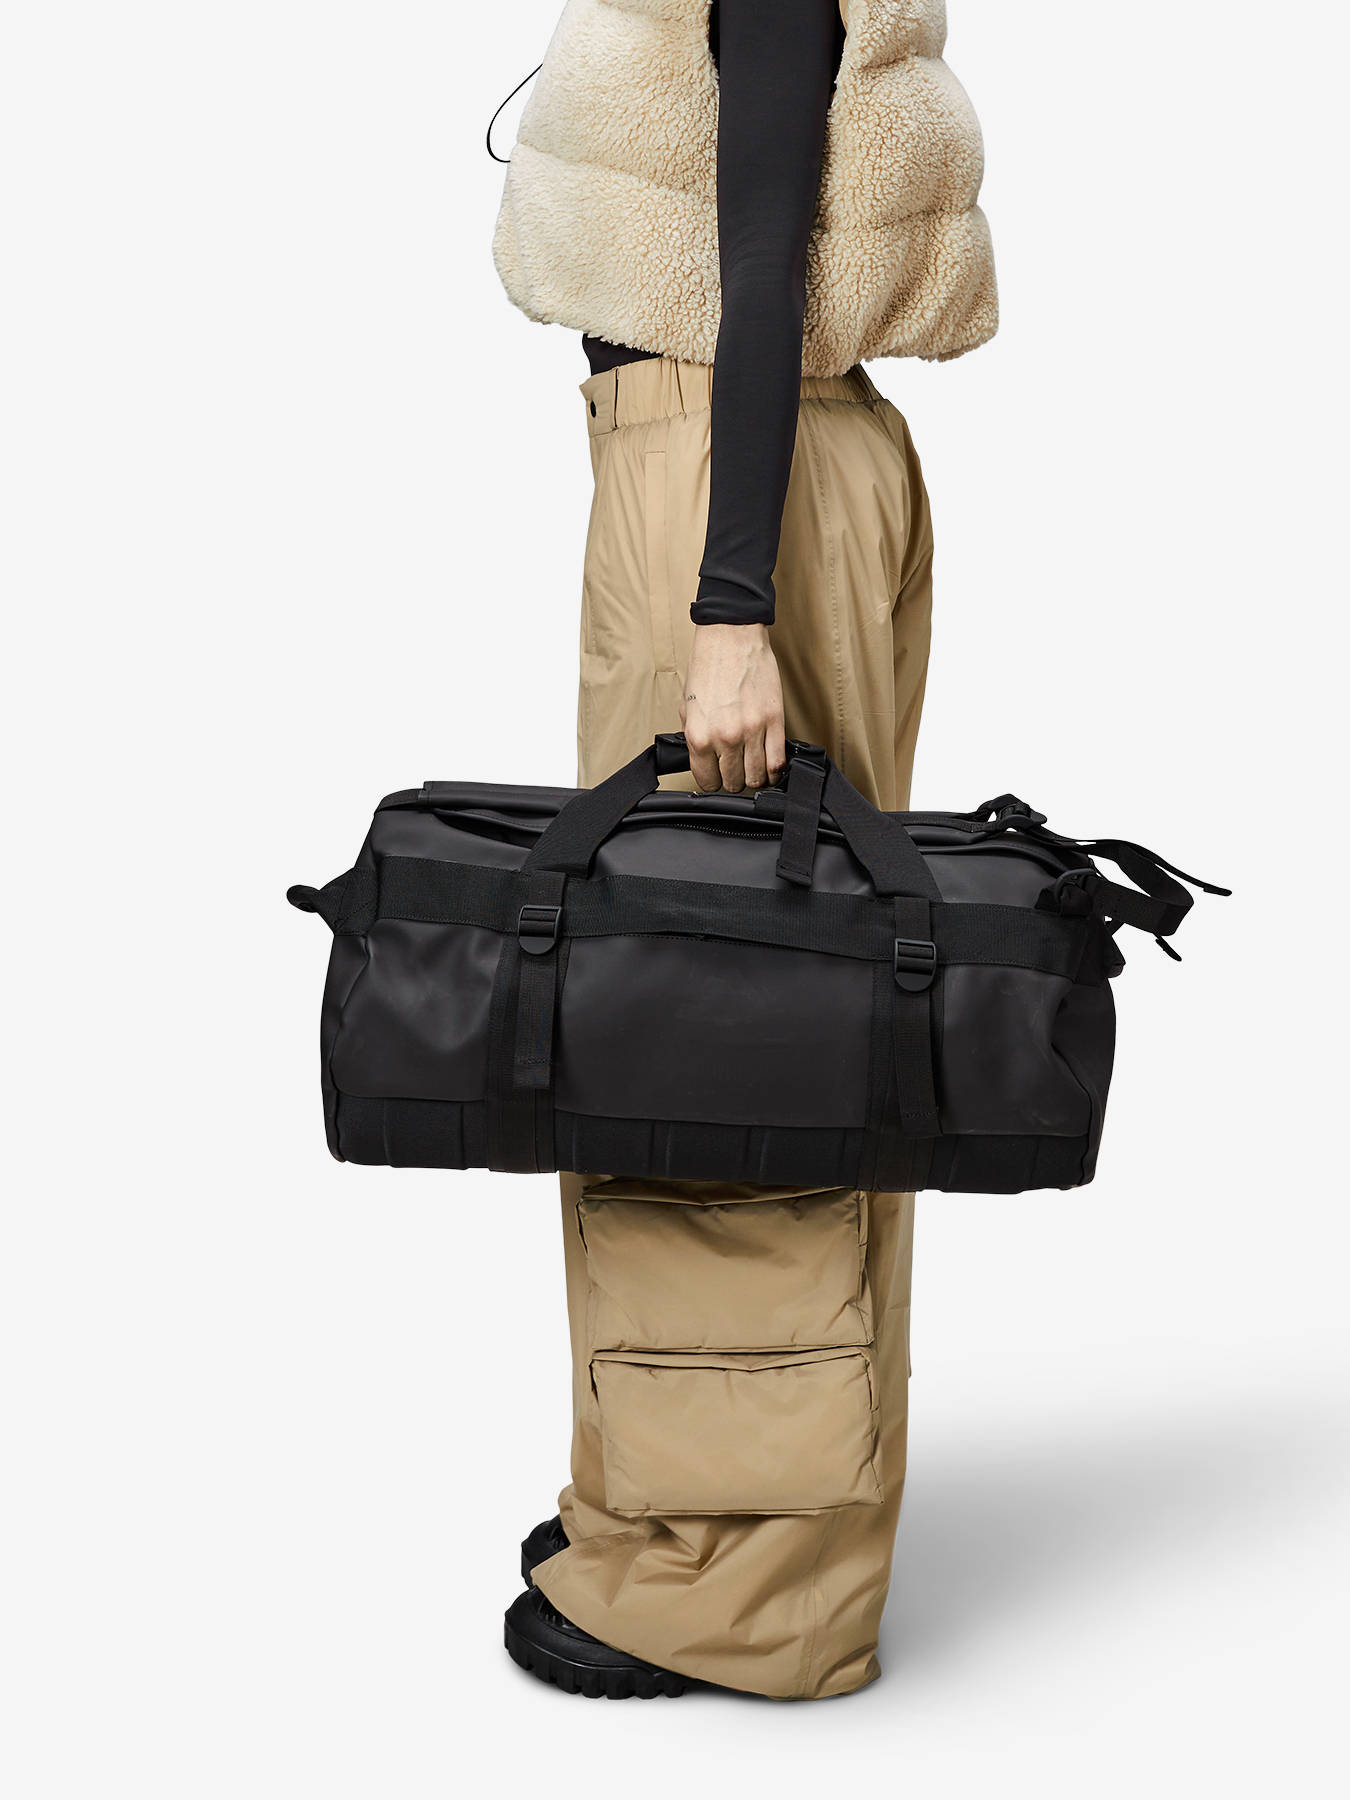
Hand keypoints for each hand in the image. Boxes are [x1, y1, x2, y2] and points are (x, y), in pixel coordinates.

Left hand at [680, 622, 786, 792]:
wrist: (730, 636)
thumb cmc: (709, 665)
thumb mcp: (688, 705)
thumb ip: (695, 735)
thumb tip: (703, 758)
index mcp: (699, 735)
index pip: (707, 781)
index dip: (712, 781)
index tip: (718, 775)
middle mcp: (725, 738)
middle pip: (734, 783)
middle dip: (734, 780)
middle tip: (736, 769)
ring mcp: (752, 731)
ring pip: (758, 778)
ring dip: (756, 778)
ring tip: (754, 768)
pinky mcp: (774, 721)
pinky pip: (778, 761)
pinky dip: (776, 770)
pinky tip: (771, 765)